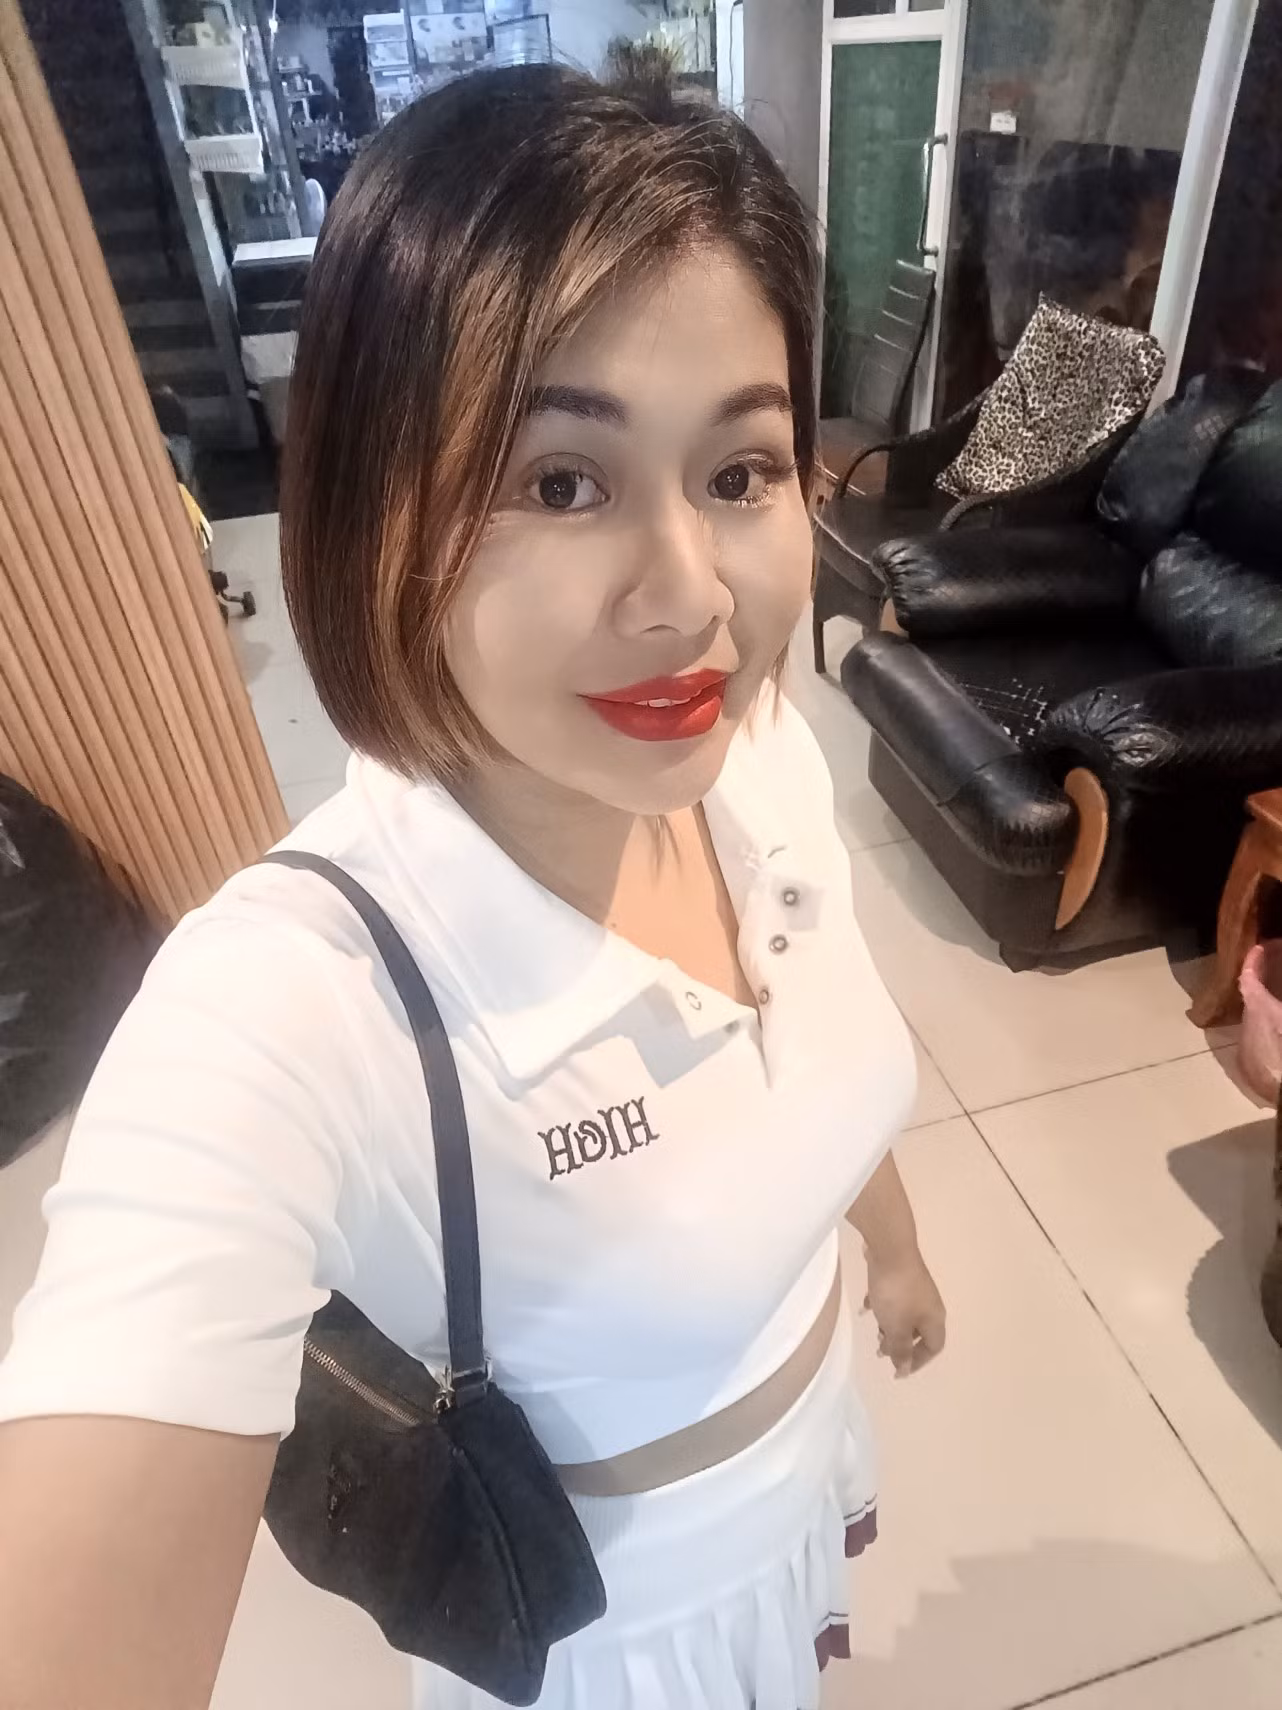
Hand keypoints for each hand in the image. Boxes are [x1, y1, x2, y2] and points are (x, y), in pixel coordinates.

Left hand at [864, 1248, 945, 1378]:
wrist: (889, 1249)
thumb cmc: (896, 1294)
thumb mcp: (897, 1328)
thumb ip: (901, 1350)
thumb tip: (904, 1369)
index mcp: (934, 1319)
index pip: (933, 1348)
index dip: (917, 1362)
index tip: (897, 1370)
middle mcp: (929, 1305)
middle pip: (918, 1332)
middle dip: (900, 1344)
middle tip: (880, 1351)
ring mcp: (915, 1288)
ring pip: (905, 1315)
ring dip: (890, 1326)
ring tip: (874, 1329)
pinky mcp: (900, 1276)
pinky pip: (893, 1297)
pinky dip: (881, 1305)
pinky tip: (865, 1306)